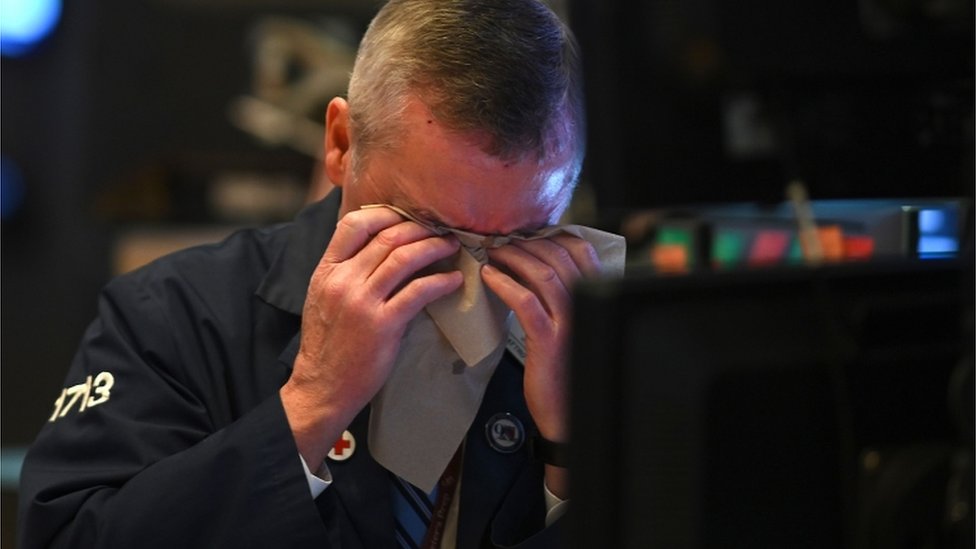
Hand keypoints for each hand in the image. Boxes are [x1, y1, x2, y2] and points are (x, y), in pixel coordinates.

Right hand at [281, 207, 462, 466]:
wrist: (322, 388)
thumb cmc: (328, 344)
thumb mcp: (325, 298)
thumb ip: (346, 271)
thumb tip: (378, 247)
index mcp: (326, 271)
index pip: (353, 224)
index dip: (385, 214)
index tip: (409, 216)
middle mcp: (343, 281)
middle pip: (386, 237)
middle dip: (419, 228)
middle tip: (441, 230)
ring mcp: (362, 302)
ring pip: (404, 258)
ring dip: (434, 247)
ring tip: (451, 246)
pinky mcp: (383, 325)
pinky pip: (418, 292)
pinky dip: (441, 281)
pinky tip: (454, 280)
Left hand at [481, 234, 600, 495]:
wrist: (569, 415)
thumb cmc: (567, 370)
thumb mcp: (571, 327)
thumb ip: (562, 297)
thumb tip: (536, 264)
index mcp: (593, 299)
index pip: (581, 250)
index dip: (552, 235)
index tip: (526, 232)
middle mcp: (586, 306)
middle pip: (559, 256)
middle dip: (527, 241)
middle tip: (500, 238)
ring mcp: (570, 322)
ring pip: (543, 273)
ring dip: (514, 256)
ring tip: (492, 252)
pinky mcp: (549, 341)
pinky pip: (526, 301)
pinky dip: (505, 283)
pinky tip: (488, 277)